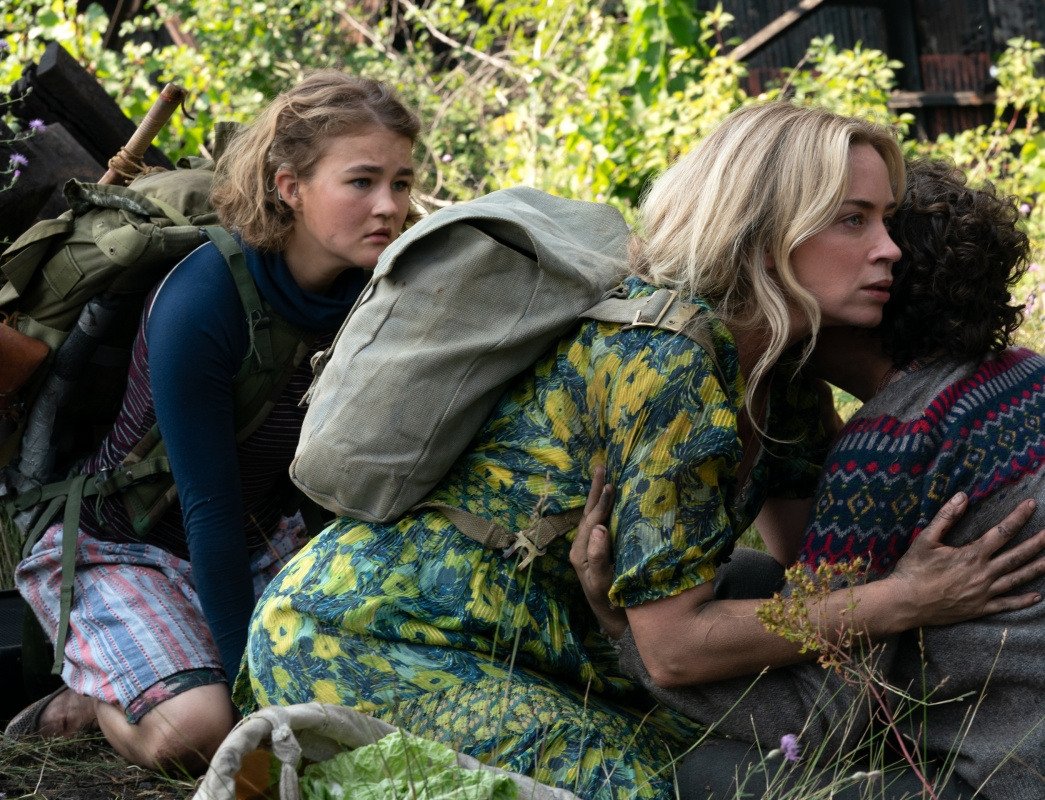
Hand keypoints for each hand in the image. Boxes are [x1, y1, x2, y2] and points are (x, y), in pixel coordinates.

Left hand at [569, 466, 627, 638]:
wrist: (612, 620)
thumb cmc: (610, 602)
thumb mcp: (603, 582)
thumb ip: (599, 556)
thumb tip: (599, 528)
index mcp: (580, 552)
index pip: (591, 521)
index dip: (601, 503)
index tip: (610, 485)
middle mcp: (582, 547)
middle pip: (588, 513)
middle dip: (594, 491)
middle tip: (601, 467)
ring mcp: (590, 549)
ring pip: (593, 517)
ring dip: (598, 497)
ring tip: (604, 477)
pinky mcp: (599, 551)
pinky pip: (600, 524)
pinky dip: (605, 509)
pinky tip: (611, 501)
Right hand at [889, 494, 1044, 626]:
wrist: (905, 602)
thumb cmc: (913, 569)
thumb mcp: (925, 539)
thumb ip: (945, 517)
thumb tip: (962, 497)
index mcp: (971, 554)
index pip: (1002, 532)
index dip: (1018, 517)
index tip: (1031, 505)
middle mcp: (983, 573)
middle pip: (1018, 556)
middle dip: (1038, 543)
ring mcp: (984, 592)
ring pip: (1018, 579)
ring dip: (1038, 569)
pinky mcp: (980, 608)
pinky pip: (1007, 604)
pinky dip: (1023, 601)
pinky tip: (1037, 597)